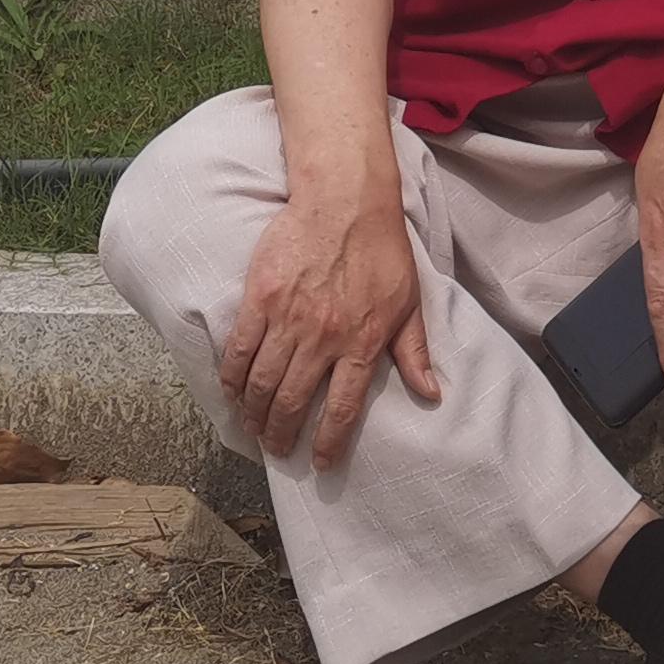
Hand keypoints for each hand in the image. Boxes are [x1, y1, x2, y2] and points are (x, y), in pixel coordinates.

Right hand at [218, 190, 439, 469]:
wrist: (345, 200)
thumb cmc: (382, 249)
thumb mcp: (409, 302)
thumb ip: (414, 351)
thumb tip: (431, 393)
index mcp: (361, 343)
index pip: (343, 409)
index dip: (329, 443)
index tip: (320, 463)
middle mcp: (323, 338)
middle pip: (294, 402)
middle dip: (282, 434)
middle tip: (277, 448)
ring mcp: (288, 318)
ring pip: (264, 382)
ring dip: (256, 412)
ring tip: (254, 427)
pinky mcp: (261, 298)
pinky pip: (241, 348)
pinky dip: (233, 376)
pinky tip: (232, 391)